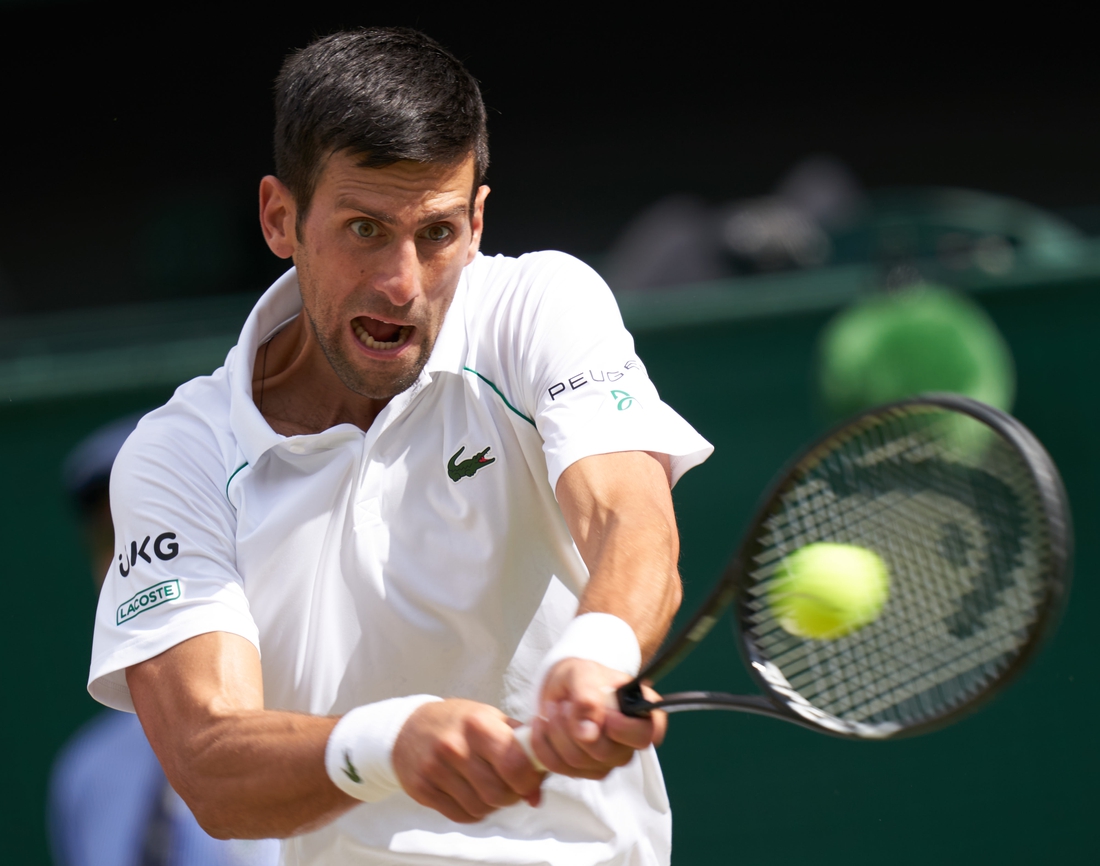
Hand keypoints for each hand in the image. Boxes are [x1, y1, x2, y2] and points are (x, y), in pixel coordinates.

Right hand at [392, 699, 544, 822]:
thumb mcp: (491, 720)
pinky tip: (468, 791)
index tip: (528, 778)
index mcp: (478, 724)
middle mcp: (455, 746)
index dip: (528, 779)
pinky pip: (461, 816)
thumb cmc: (459, 722)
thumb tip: (536, 794)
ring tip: (486, 785)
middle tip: (508, 784)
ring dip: (491, 804)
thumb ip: (521, 749)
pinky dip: (472, 810)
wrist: (409, 726)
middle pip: (499, 793)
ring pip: (481, 808)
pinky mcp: (422, 788)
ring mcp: (435, 768)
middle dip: (511, 795)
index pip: (515, 764)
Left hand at [527, 658, 666, 778]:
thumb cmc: (582, 678)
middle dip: (576, 726)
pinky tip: (542, 724)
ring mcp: (609, 760)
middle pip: (607, 753)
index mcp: (642, 712)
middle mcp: (630, 742)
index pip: (648, 734)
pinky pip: (559, 767)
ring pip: (579, 762)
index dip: (625, 730)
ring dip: (556, 732)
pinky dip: (543, 744)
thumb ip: (588, 696)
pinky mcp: (585, 770)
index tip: (605, 714)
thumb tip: (588, 733)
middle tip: (565, 703)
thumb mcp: (583, 673)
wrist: (563, 688)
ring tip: (553, 708)